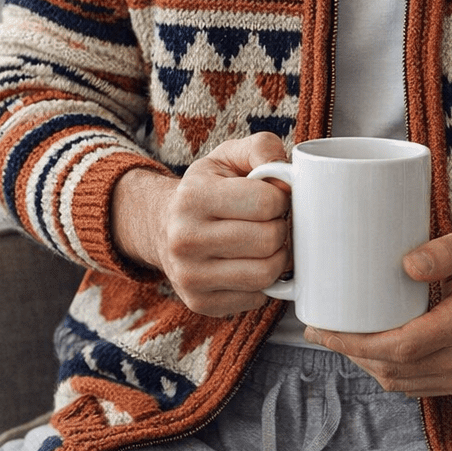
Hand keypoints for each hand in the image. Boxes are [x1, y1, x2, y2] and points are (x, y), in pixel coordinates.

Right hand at [111, 133, 290, 317]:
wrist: (163, 225)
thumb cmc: (206, 188)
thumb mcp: (228, 156)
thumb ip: (263, 148)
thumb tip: (288, 174)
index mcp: (194, 197)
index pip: (267, 202)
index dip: (281, 198)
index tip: (272, 197)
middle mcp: (185, 239)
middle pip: (269, 240)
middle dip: (281, 228)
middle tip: (272, 221)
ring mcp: (190, 276)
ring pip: (266, 274)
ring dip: (278, 257)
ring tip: (266, 242)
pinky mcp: (200, 302)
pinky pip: (257, 298)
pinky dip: (264, 282)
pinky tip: (250, 263)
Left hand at [303, 225, 451, 396]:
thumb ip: (443, 251)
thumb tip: (404, 264)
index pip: (398, 346)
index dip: (353, 342)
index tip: (321, 329)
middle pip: (392, 369)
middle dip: (349, 353)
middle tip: (318, 329)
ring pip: (399, 382)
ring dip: (364, 364)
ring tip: (338, 337)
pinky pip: (413, 386)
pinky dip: (386, 371)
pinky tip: (369, 349)